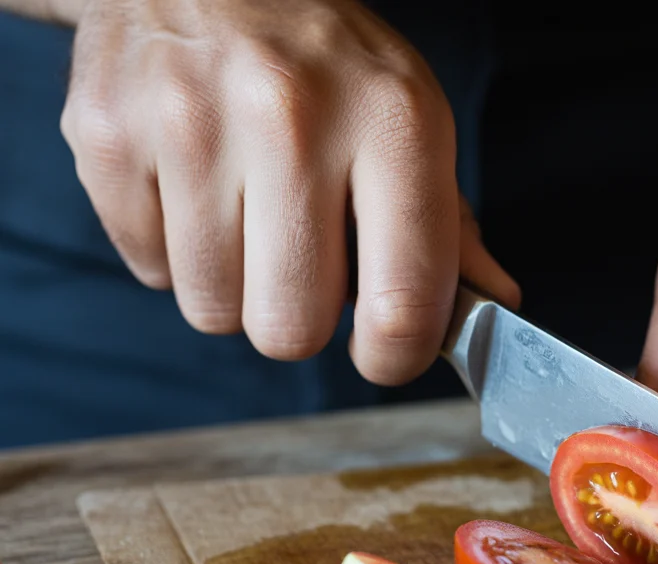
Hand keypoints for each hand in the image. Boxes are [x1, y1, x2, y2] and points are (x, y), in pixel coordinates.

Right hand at [60, 0, 517, 383]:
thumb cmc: (325, 60)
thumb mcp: (410, 117)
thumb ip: (450, 223)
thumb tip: (496, 303)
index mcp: (392, 121)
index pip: (401, 302)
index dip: (394, 357)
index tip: (384, 353)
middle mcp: (290, 117)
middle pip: (291, 328)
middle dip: (300, 317)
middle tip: (303, 260)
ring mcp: (189, 123)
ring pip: (213, 310)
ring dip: (235, 285)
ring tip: (247, 211)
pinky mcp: (108, 135)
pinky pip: (149, 271)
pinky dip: (174, 250)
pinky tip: (195, 187)